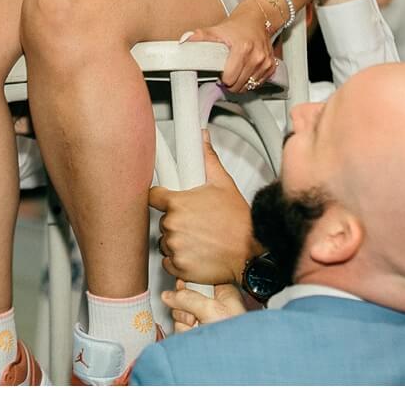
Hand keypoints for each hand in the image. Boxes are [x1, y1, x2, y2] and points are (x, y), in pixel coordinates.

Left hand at [147, 131, 257, 284]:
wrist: (251, 254)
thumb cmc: (239, 222)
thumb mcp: (224, 184)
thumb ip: (207, 160)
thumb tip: (202, 138)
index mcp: (178, 203)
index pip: (153, 196)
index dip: (161, 197)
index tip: (166, 200)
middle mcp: (173, 225)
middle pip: (163, 220)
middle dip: (176, 220)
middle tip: (196, 222)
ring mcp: (175, 246)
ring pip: (165, 240)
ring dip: (178, 240)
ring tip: (200, 238)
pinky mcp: (179, 266)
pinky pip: (169, 261)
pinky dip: (180, 259)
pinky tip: (197, 253)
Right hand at [162, 281, 249, 330]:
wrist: (232, 361)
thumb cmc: (235, 337)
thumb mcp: (211, 309)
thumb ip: (187, 298)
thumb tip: (168, 295)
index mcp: (224, 294)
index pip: (199, 279)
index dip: (188, 283)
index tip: (183, 286)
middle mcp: (213, 305)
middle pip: (185, 296)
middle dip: (186, 306)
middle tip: (195, 314)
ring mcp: (203, 320)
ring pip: (179, 312)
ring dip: (185, 320)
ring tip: (197, 327)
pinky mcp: (195, 333)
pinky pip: (179, 326)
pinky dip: (184, 331)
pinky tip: (195, 335)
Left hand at [186, 1, 277, 89]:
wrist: (257, 18)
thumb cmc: (236, 26)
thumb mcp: (216, 30)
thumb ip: (200, 37)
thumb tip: (184, 42)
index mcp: (243, 49)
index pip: (230, 78)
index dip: (222, 78)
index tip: (218, 73)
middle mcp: (257, 57)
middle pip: (239, 85)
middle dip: (230, 82)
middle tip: (225, 72)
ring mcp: (265, 63)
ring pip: (249, 86)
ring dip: (240, 82)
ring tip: (234, 71)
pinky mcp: (271, 66)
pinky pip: (258, 83)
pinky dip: (250, 80)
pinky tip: (245, 70)